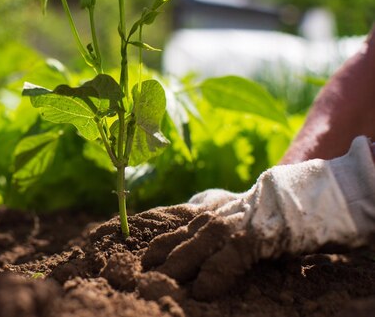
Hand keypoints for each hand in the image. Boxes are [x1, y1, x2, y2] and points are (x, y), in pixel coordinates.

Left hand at [142, 136, 374, 299]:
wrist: (338, 191)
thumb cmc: (309, 205)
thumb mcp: (266, 211)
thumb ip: (242, 222)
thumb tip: (222, 241)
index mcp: (237, 203)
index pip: (196, 217)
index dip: (172, 232)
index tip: (151, 248)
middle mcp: (237, 206)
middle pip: (192, 227)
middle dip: (166, 246)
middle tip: (143, 266)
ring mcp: (248, 216)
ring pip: (202, 238)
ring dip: (180, 260)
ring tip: (161, 279)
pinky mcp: (263, 230)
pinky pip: (231, 254)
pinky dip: (214, 273)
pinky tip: (202, 291)